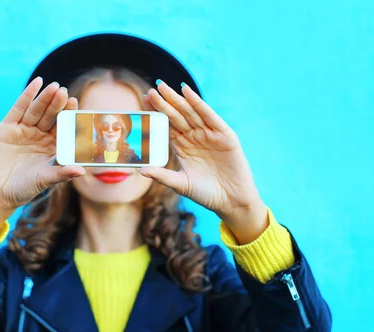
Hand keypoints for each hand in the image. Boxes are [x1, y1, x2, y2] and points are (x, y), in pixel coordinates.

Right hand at [0, 78, 84, 237]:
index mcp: (52, 146)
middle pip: (51, 116)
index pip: (63, 127)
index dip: (68, 115)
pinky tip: (36, 84)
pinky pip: (19, 109)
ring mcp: (24, 130)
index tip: (75, 103)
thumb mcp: (45, 180)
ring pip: (37, 110)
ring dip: (45, 98)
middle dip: (58, 104)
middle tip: (64, 92)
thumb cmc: (24, 189)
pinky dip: (27, 96)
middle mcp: (39, 136)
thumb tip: (82, 171)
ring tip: (54, 87)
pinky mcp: (7, 127)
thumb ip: (62, 173)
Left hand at [140, 81, 267, 243]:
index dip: (156, 113)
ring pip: (190, 112)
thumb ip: (162, 176)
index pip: (166, 125)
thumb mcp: (181, 184)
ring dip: (177, 99)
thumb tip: (141, 170)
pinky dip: (198, 103)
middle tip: (151, 90)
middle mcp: (194, 137)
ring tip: (163, 87)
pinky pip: (209, 116)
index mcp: (182, 146)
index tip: (143, 100)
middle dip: (164, 102)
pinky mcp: (224, 135)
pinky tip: (187, 92)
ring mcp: (209, 134)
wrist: (231, 201)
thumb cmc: (205, 194)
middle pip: (176, 116)